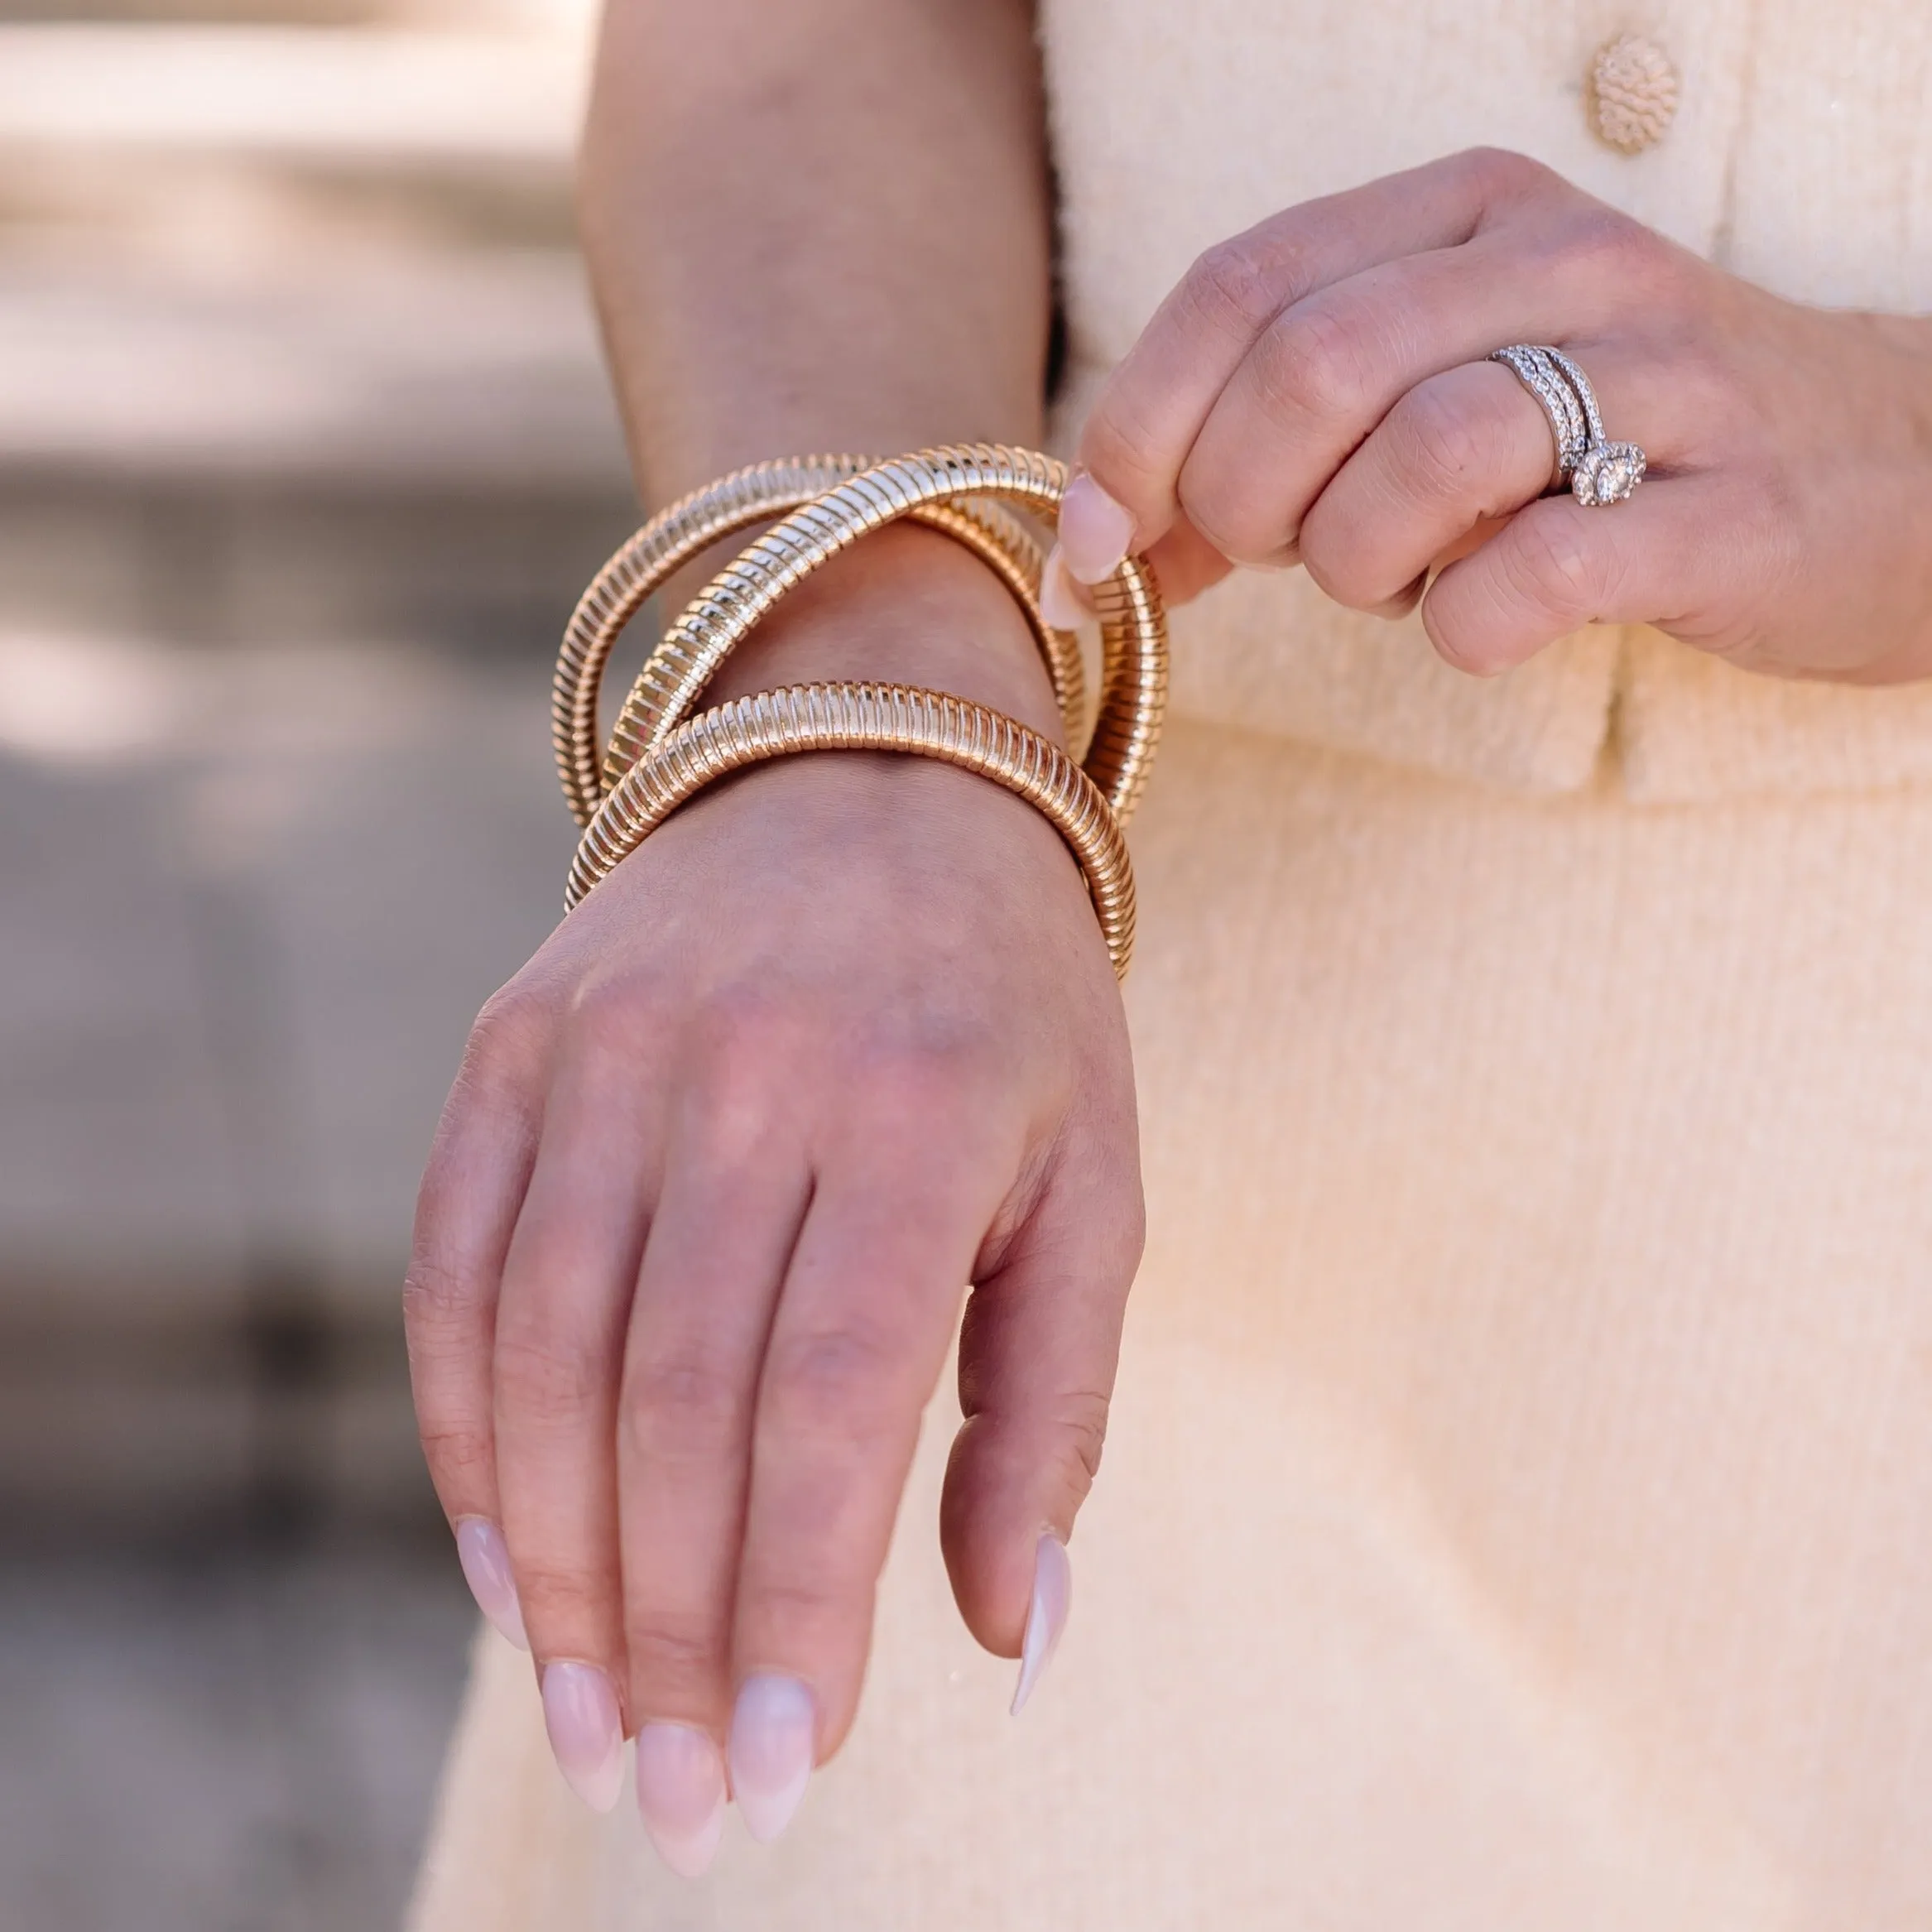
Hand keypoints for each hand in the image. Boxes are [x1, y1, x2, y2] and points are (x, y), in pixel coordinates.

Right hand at [403, 526, 1142, 1870]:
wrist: (871, 777)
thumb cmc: (1005, 1012)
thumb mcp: (1089, 1184)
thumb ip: (1050, 1412)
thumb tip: (1010, 1641)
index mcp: (918, 1111)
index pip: (834, 1406)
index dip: (799, 1606)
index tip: (792, 1770)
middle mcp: (745, 1072)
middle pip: (676, 1406)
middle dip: (677, 1632)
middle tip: (686, 1800)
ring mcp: (607, 1049)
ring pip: (546, 1358)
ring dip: (560, 1572)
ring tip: (599, 1724)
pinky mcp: (515, 1043)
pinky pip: (458, 1271)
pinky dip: (467, 1438)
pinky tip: (510, 1567)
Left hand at [1047, 146, 1931, 683]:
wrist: (1883, 472)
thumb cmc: (1605, 447)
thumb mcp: (1430, 400)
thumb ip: (1268, 449)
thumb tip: (1099, 548)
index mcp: (1467, 214)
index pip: (1241, 282)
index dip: (1135, 425)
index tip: (1099, 541)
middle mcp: (1562, 265)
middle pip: (1315, 364)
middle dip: (1238, 499)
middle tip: (1271, 562)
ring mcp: (1664, 378)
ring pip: (1426, 453)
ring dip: (1357, 562)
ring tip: (1395, 585)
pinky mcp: (1732, 509)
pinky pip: (1546, 568)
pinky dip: (1469, 624)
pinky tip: (1481, 625)